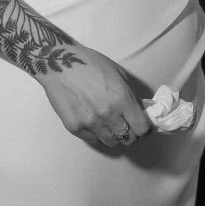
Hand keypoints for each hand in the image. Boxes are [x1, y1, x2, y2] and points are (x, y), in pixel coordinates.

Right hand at [34, 43, 153, 149]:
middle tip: (126, 124)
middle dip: (131, 132)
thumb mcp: (118, 73)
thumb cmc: (91, 63)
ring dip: (114, 135)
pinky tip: (93, 121)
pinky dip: (96, 134)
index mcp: (122, 99)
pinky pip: (93, 140)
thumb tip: (141, 110)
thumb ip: (131, 94)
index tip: (141, 125)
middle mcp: (108, 114)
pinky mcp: (75, 128)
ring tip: (109, 123)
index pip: (142, 128)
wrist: (60, 64)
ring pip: (111, 142)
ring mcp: (90, 123)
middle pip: (128, 138)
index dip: (144, 128)